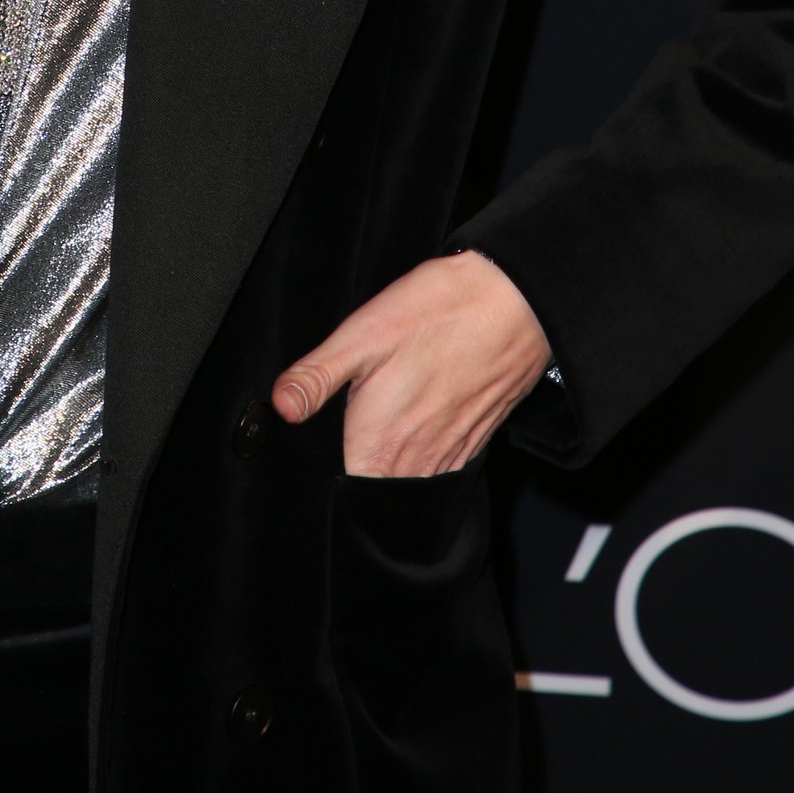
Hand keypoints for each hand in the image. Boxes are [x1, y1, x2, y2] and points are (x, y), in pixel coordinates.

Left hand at [271, 252, 550, 477]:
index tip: (325, 445)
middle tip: (358, 421)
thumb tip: (281, 405)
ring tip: (388, 418)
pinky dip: (425, 452)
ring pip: (410, 480)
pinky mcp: (475, 441)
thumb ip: (316, 377)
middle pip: (377, 488)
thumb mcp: (361, 336)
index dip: (328, 473)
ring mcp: (449, 455)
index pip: (345, 490)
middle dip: (361, 468)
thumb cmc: (436, 313)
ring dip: (394, 462)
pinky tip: (420, 415)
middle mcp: (416, 461)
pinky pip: (441, 466)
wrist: (512, 302)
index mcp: (378, 443)